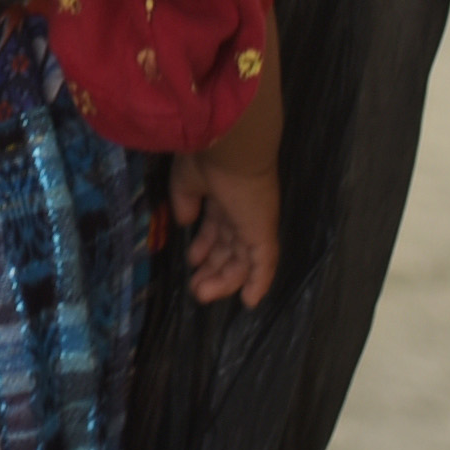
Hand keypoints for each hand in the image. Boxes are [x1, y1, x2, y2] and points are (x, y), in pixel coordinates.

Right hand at [164, 141, 281, 306]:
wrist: (230, 147)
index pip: (217, 229)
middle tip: (196, 288)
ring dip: (224, 281)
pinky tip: (249, 302)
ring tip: (202, 294)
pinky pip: (263, 264)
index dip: (205, 247)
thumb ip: (185, 202)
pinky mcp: (263, 234)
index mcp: (223, 198)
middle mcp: (241, 214)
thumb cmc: (206, 158)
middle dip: (213, 269)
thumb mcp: (186, 181)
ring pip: (242, 261)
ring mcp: (254, 224)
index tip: (192, 261)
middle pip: (229, 249)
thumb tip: (185, 222)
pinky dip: (258, 283)